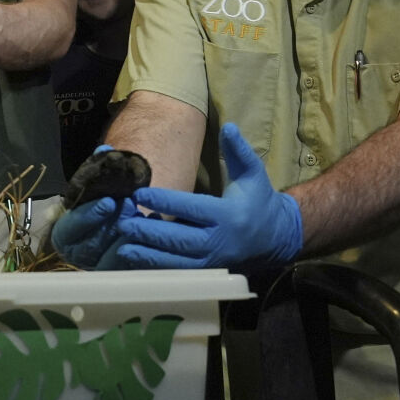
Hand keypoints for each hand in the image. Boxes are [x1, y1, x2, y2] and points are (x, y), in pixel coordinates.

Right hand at [49, 146, 132, 268]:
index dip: (89, 216)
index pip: (70, 230)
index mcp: (66, 235)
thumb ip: (99, 168)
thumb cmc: (107, 197)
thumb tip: (105, 151)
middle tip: (130, 206)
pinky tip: (155, 230)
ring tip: (144, 218)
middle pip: (91, 247)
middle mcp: (80, 255)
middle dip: (112, 225)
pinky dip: (144, 250)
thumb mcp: (100, 182)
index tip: (109, 201)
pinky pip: (132, 269)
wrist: (124, 214)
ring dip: (128, 239)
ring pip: (112, 261)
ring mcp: (101, 267)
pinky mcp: (122, 274)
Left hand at [113, 123, 304, 270]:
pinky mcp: (208, 271)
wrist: (276, 237)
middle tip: (123, 221)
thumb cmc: (259, 201)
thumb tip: (228, 126)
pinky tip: (136, 259)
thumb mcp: (253, 173)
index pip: (192, 208)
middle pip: (180, 238)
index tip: (140, 193)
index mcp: (229, 215)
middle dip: (149, 231)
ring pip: (177, 260)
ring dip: (148, 253)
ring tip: (123, 242)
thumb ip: (238, 151)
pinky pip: (179, 272)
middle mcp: (220, 240)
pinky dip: (157, 267)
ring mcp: (213, 260)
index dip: (166, 201)